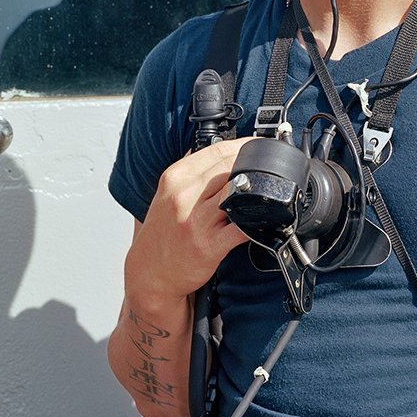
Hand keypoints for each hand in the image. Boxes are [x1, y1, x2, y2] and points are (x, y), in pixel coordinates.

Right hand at [126, 139, 258, 300]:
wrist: (149, 271)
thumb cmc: (162, 234)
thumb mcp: (168, 194)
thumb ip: (193, 174)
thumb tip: (222, 154)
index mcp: (175, 179)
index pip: (217, 151)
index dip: (243, 146)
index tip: (257, 147)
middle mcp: (183, 196)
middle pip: (230, 168)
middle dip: (253, 165)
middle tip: (267, 167)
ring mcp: (196, 221)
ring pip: (237, 191)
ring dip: (257, 189)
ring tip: (268, 190)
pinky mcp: (209, 245)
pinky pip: (241, 227)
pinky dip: (258, 221)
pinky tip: (264, 219)